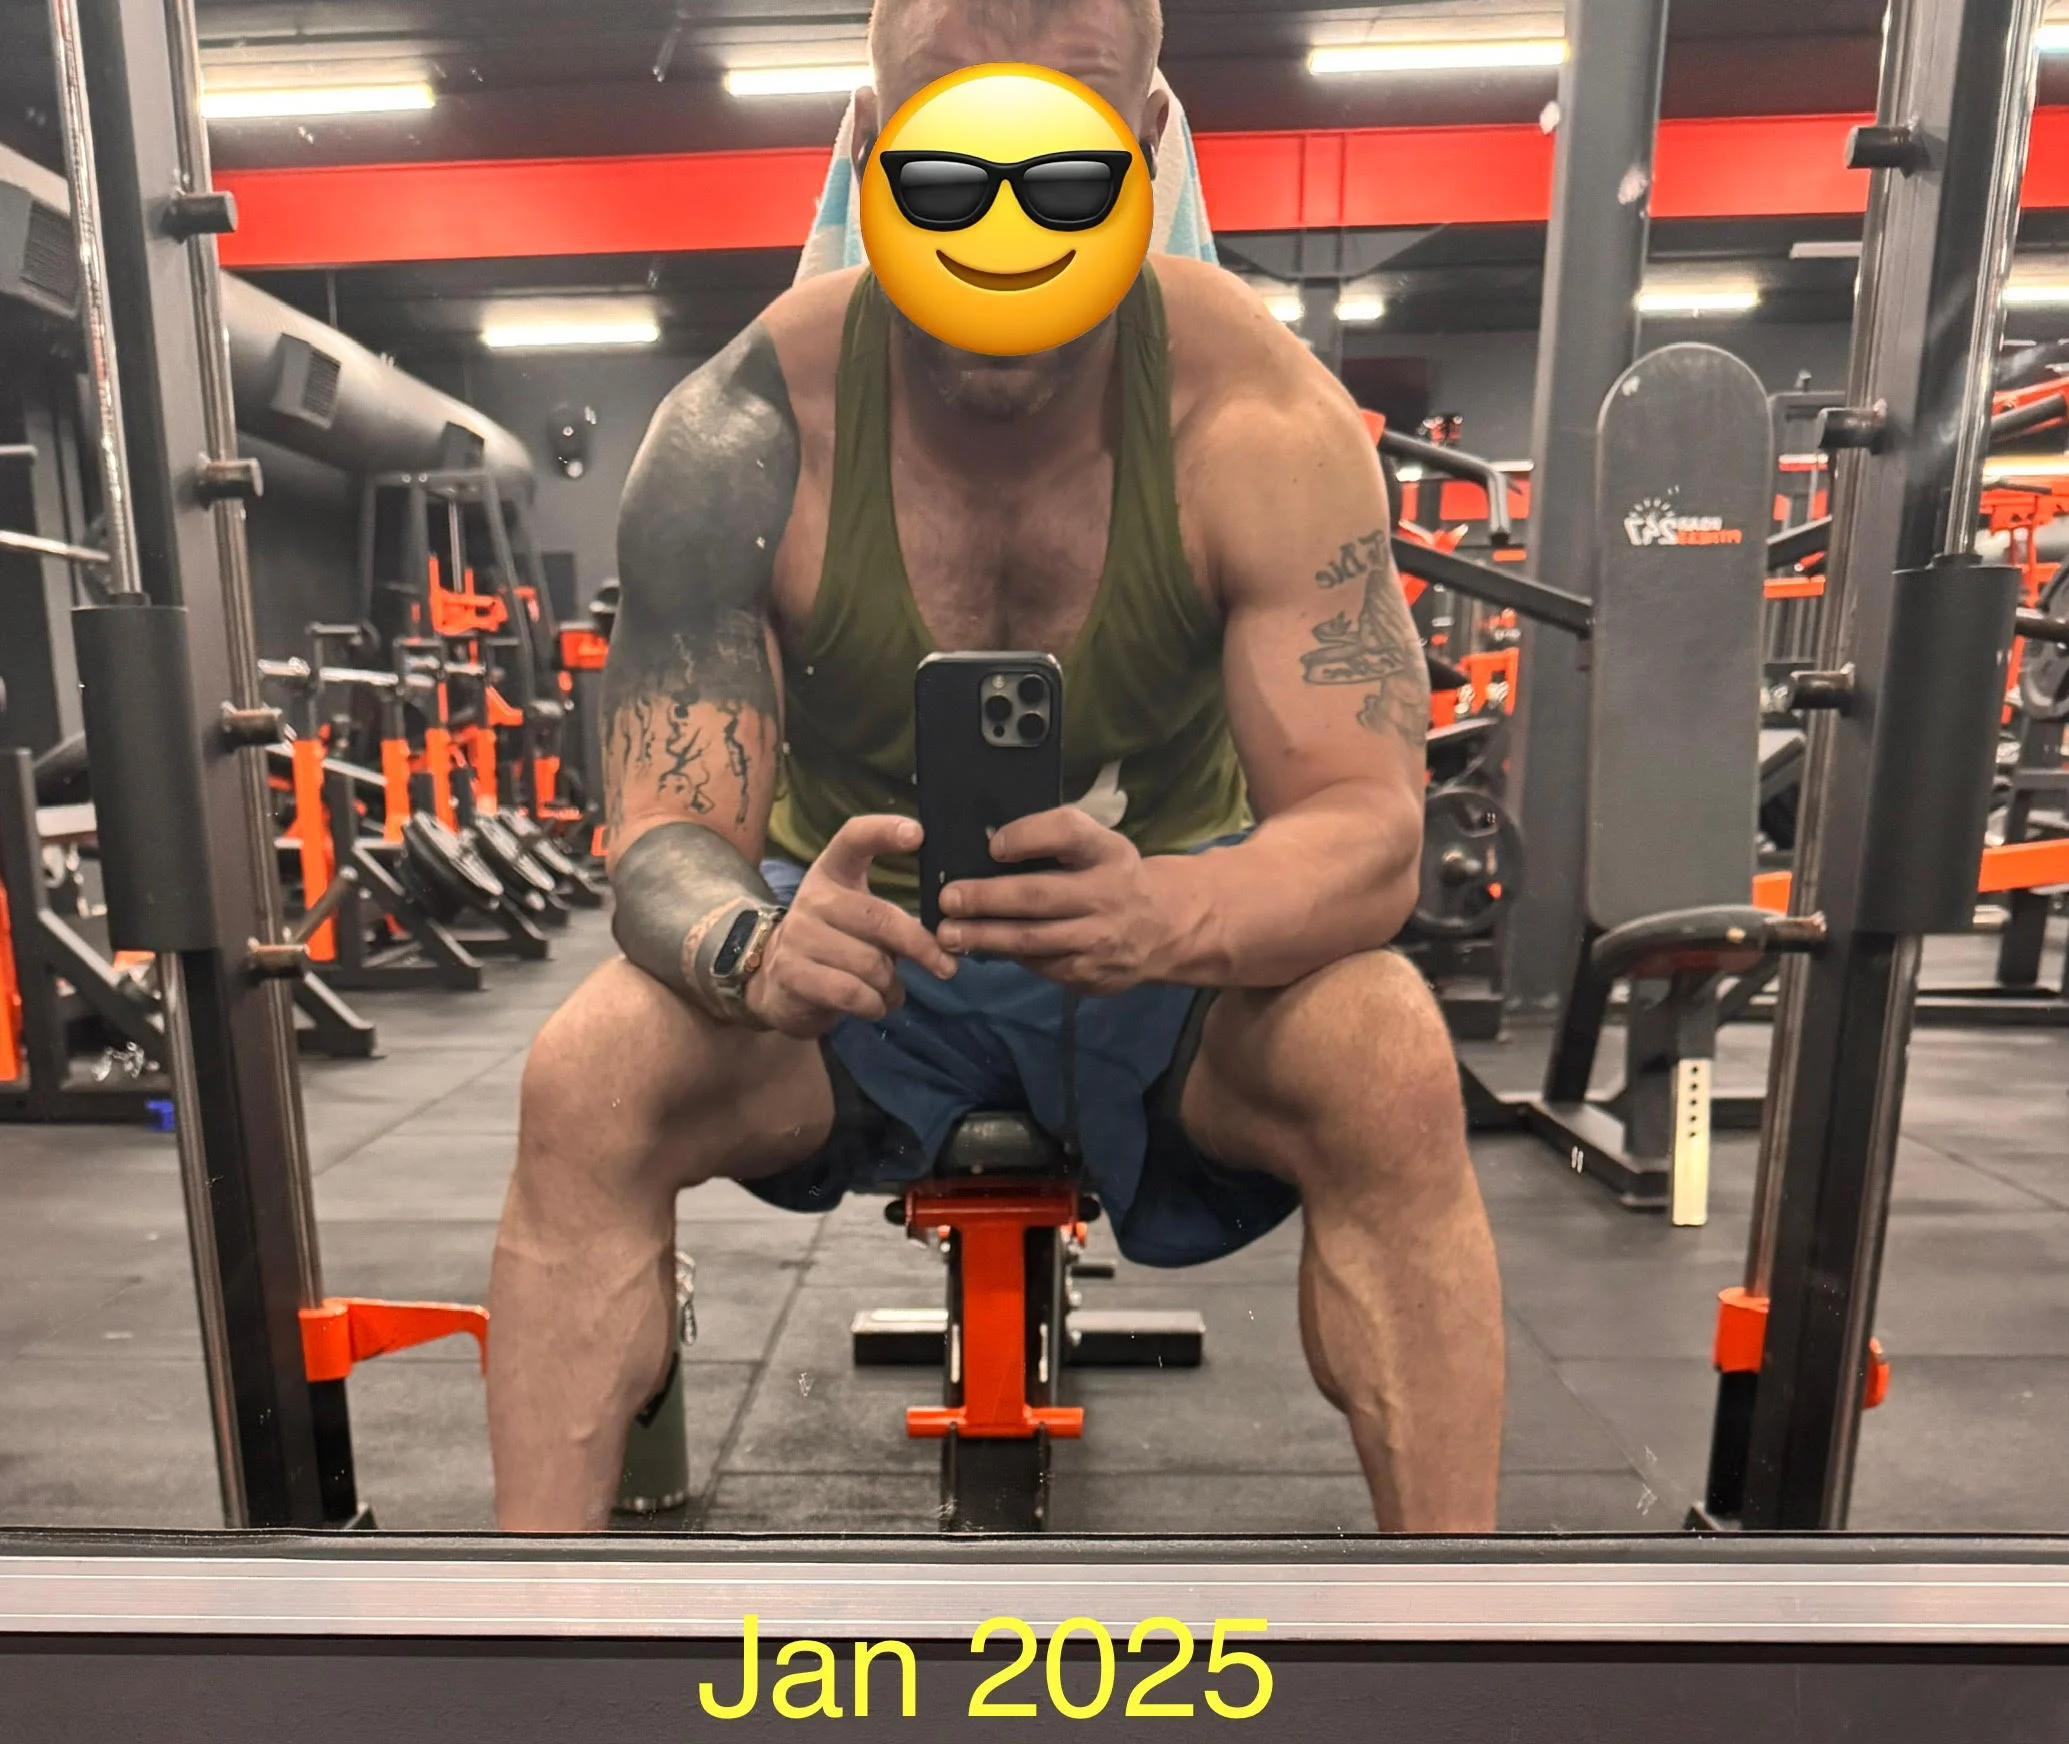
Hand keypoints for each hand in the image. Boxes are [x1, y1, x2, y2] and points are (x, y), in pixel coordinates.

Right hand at [745, 815, 955, 1037]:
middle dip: (921, 948)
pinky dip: (874, 1005)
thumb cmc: (836, 943)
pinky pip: (852, 993)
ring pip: (871, 964)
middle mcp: (813, 897)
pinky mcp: (792, 973)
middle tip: (946, 966)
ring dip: (892, 986)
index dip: (884, 832)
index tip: (918, 834)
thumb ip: (893, 917)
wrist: (777, 982)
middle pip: (881, 919)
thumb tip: (946, 936)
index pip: (854, 839)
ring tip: (891, 991)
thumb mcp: (859, 918)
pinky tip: (874, 1005)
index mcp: (833, 871)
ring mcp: (799, 935)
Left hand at [937, 807, 1174, 995]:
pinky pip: (1039, 965)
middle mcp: (1107, 895)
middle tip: (949, 899)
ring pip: (1031, 940)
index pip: (1068, 833)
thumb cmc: (1111, 877)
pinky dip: (1007, 955)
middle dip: (987, 898)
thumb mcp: (1098, 846)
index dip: (1028, 836)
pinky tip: (980, 947)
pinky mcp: (1089, 975)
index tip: (994, 846)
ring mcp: (1099, 941)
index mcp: (1108, 852)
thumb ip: (1055, 840)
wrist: (1162, 930)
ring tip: (948, 934)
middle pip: (1038, 895)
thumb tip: (990, 849)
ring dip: (984, 936)